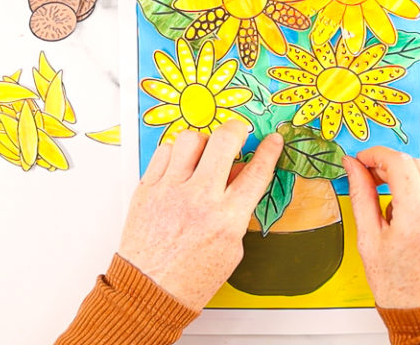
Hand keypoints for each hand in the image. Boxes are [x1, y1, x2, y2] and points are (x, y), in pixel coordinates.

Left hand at [118, 121, 282, 309]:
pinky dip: (175, 153)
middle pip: (224, 141)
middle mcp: (199, 200)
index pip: (256, 172)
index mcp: (226, 219)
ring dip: (203, 142)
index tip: (272, 140)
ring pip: (190, 139)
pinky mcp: (147, 188)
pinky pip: (164, 152)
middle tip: (238, 132)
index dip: (269, 151)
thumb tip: (240, 175)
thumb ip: (238, 209)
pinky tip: (180, 165)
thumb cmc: (191, 277)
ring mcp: (170, 191)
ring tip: (204, 154)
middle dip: (237, 129)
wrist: (150, 290)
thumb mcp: (231, 248)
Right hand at [343, 147, 419, 308]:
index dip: (377, 154)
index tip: (363, 159)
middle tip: (371, 178)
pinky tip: (413, 223)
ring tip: (393, 213)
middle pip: (416, 166)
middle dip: (390, 167)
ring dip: (407, 185)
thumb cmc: (399, 288)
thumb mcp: (369, 241)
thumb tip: (353, 166)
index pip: (400, 163)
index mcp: (419, 220)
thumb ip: (362, 195)